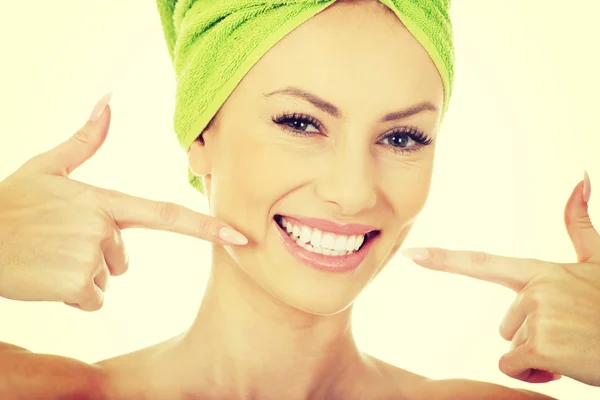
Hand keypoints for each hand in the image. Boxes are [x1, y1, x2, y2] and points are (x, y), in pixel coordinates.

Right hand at [0, 92, 246, 311]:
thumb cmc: (11, 205)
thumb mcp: (47, 168)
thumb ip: (84, 140)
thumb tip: (108, 99)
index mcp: (103, 200)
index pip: (166, 215)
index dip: (206, 227)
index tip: (239, 237)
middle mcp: (104, 228)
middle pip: (122, 258)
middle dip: (97, 258)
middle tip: (58, 244)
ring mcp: (92, 256)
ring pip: (105, 279)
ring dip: (80, 276)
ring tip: (49, 258)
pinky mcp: (77, 284)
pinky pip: (91, 299)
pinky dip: (71, 296)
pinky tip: (46, 277)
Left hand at [401, 173, 599, 385]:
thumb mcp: (598, 264)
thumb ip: (580, 226)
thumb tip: (580, 176)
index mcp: (542, 272)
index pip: (483, 263)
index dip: (444, 259)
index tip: (412, 254)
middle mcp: (535, 289)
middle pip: (505, 324)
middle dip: (532, 337)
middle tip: (571, 334)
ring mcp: (537, 316)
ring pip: (510, 347)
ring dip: (538, 356)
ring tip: (573, 346)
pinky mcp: (540, 345)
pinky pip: (513, 366)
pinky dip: (536, 374)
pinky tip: (567, 364)